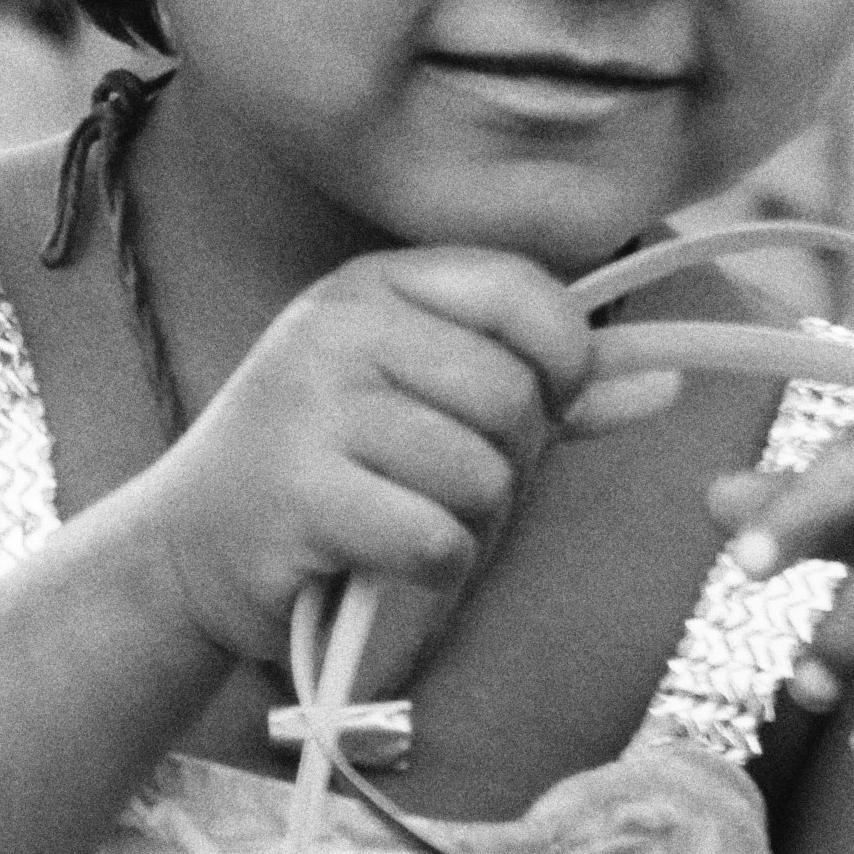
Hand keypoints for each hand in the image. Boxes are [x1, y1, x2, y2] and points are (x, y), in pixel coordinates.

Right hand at [108, 250, 667, 673]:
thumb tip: (666, 382)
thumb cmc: (327, 474)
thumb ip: (543, 390)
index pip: (523, 291)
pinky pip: (437, 538)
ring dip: (469, 525)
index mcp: (374, 282)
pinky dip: (434, 570)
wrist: (187, 549)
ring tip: (408, 523)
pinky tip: (386, 561)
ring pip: (480, 473)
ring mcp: (312, 404)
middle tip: (449, 487)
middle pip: (511, 393)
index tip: (540, 405)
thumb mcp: (423, 404)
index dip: (563, 358)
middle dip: (508, 463)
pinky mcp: (300, 491)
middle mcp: (338, 325)